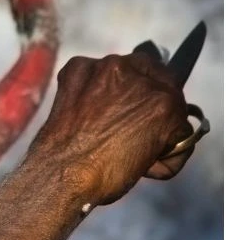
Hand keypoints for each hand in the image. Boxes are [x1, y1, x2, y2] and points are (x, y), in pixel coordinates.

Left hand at [31, 50, 193, 205]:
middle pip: (152, 73)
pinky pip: (92, 70)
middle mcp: (137, 75)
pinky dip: (90, 84)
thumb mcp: (161, 158)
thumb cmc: (112, 173)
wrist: (63, 170)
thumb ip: (170, 132)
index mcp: (165, 100)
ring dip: (118, 85)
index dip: (165, 104)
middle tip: (132, 111)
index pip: (175, 91)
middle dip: (145, 89)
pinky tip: (83, 105)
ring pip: (122, 69)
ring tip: (105, 109)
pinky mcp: (77, 67)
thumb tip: (166, 127)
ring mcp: (104, 67)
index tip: (155, 115)